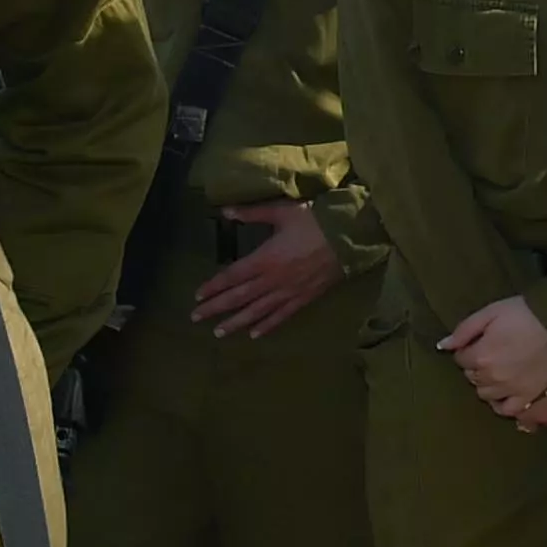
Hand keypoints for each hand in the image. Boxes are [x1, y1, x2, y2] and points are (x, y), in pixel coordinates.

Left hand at [190, 202, 344, 336]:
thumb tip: (224, 211)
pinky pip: (282, 316)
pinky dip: (267, 326)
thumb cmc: (314, 220)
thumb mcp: (282, 212)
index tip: (197, 295)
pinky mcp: (305, 298)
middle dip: (216, 308)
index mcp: (264, 259)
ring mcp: (289, 292)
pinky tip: (255, 335)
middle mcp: (273, 280)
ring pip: (257, 311)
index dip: (214, 286)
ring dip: (236, 322)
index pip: (232, 276)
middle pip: (239, 297)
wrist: (350, 236)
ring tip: (219, 333)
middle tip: (196, 318)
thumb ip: (252, 213)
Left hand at [440, 297, 546, 427]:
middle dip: (477, 367)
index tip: (479, 343)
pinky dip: (504, 404)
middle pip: (473, 378)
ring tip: (499, 373)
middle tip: (491, 354)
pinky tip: (506, 395)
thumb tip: (443, 345)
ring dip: (488, 385)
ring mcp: (511, 390)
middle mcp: (492, 378)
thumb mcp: (492, 312)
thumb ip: (464, 330)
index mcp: (480, 355)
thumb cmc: (526, 313)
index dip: (468, 350)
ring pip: (487, 395)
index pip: (461, 359)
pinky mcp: (529, 397)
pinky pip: (509, 410)